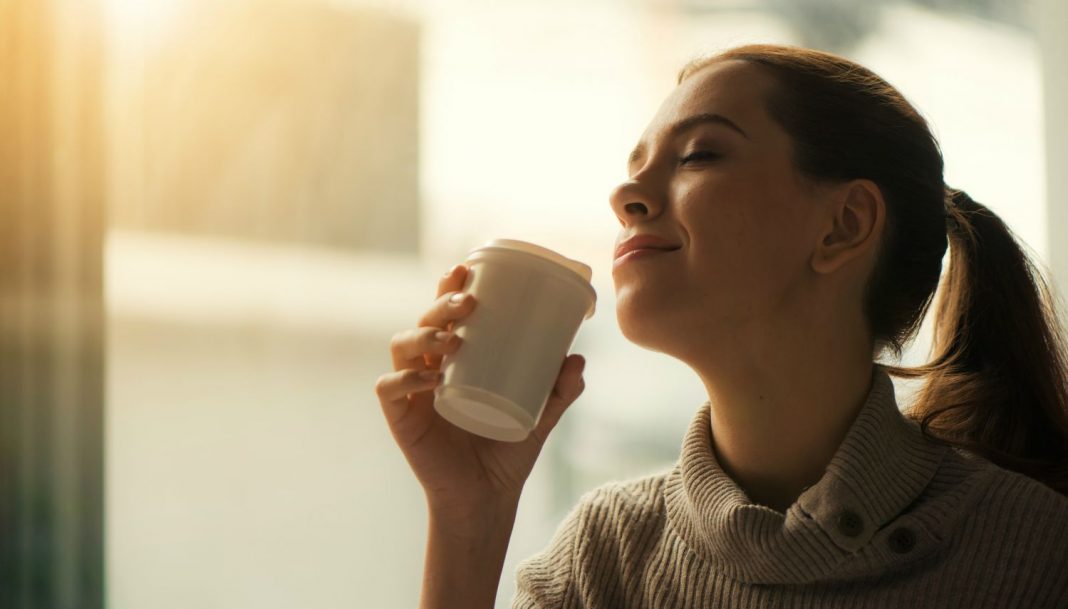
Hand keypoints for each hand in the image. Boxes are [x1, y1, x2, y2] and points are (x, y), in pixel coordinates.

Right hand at [374, 263, 586, 516]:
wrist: (487, 497)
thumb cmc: (507, 450)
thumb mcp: (541, 415)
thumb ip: (561, 389)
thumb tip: (577, 358)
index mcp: (456, 357)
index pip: (446, 312)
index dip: (449, 286)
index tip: (466, 270)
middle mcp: (429, 366)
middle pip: (423, 320)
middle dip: (440, 304)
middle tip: (468, 305)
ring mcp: (411, 391)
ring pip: (401, 346)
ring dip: (423, 336)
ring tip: (453, 342)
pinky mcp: (400, 418)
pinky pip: (389, 389)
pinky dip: (404, 380)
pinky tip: (427, 380)